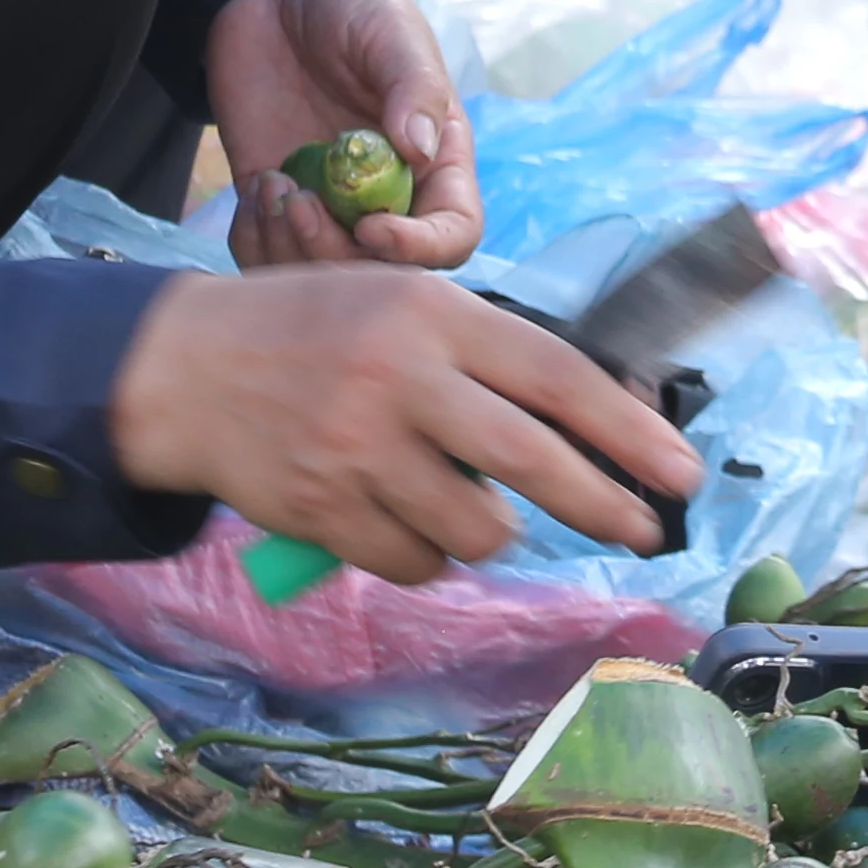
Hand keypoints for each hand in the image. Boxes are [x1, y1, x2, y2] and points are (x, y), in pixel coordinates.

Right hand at [105, 267, 697, 584]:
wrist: (187, 366)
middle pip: (531, 461)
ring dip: (492, 529)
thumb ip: (490, 356)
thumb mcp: (407, 305)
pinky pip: (416, 562)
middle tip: (644, 532)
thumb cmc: (320, 331)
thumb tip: (601, 425)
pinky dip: (428, 554)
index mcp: (435, 315)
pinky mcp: (321, 509)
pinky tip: (403, 518)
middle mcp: (400, 378)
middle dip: (603, 506)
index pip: (556, 376)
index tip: (680, 471)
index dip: (628, 432)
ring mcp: (357, 449)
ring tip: (462, 499)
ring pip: (477, 528)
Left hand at [210, 0, 483, 269]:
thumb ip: (411, 84)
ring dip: (291, 251)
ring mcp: (330, 200)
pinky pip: (268, 254)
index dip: (419, 248)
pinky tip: (254, 190)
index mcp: (435, 157)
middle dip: (338, 257)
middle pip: (383, 271)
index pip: (452, 233)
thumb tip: (421, 148)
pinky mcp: (277, 197)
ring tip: (272, 188)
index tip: (370, 226)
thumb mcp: (388, 28)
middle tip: (302, 203)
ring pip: (321, 274)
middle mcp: (387, 191)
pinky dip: (255, 242)